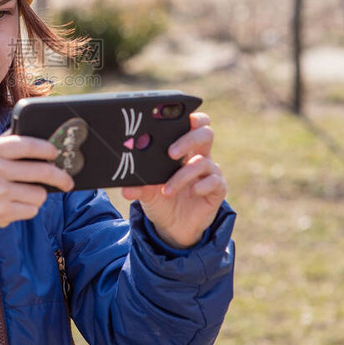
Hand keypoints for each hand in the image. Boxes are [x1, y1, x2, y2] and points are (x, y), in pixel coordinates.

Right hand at [0, 135, 74, 239]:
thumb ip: (9, 144)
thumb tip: (43, 139)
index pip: (29, 144)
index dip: (48, 149)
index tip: (56, 154)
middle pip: (43, 171)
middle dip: (60, 177)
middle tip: (67, 182)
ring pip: (40, 193)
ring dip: (38, 196)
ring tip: (23, 195)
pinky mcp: (2, 213)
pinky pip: (32, 210)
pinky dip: (28, 209)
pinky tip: (14, 207)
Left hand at [121, 113, 225, 248]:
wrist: (171, 227)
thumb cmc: (160, 200)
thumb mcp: (146, 192)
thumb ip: (138, 186)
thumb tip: (125, 188)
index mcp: (184, 149)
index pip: (195, 124)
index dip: (194, 117)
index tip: (182, 118)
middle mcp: (199, 157)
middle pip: (206, 134)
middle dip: (189, 139)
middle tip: (171, 153)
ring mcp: (210, 173)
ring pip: (205, 162)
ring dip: (183, 175)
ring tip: (166, 190)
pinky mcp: (217, 191)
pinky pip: (216, 182)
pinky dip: (202, 185)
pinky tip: (192, 192)